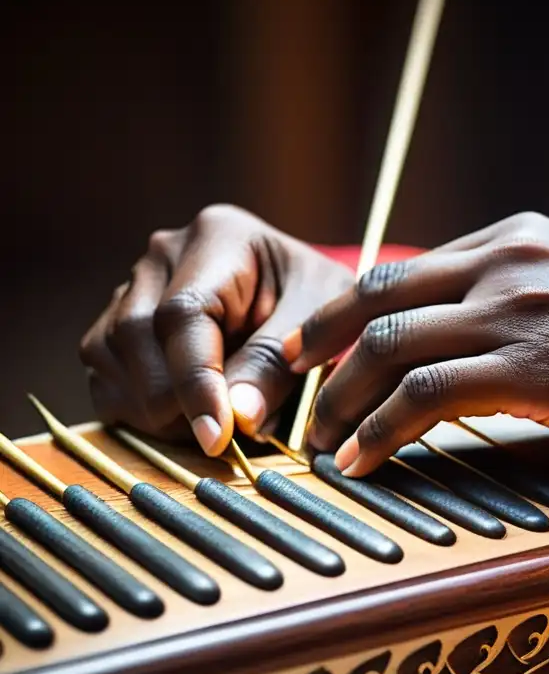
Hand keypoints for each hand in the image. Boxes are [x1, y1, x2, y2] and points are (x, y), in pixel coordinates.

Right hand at [79, 205, 354, 454]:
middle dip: (174, 401)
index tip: (217, 434)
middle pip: (135, 335)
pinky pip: (102, 375)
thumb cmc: (320, 307)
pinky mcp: (117, 324)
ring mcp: (132, 286)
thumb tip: (237, 415)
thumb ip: (276, 364)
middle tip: (223, 435)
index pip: (183, 312)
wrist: (306, 298)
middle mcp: (163, 256)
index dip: (194, 379)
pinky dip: (135, 410)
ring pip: (107, 356)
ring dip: (152, 409)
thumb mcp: (320, 327)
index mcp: (219, 238)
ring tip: (211, 424)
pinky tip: (181, 419)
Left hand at [286, 212, 548, 476]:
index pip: (399, 273)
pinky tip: (362, 461)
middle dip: (317, 356)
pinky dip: (380, 431)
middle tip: (294, 405)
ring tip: (318, 446)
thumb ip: (525, 309)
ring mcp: (522, 309)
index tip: (320, 366)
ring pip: (387, 345)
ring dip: (338, 401)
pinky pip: (427, 394)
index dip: (344, 321)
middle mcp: (508, 261)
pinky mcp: (541, 367)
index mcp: (516, 241)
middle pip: (372, 299)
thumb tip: (469, 363)